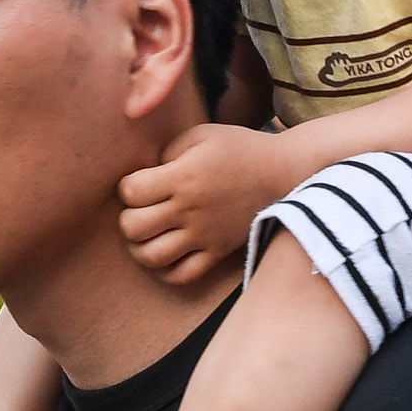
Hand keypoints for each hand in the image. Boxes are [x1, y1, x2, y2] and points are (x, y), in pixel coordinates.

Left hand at [116, 124, 292, 284]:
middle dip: (129, 217)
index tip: (141, 183)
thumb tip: (144, 175)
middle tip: (142, 209)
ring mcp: (205, 235)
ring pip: (152, 256)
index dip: (128, 186)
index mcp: (184, 176)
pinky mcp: (218, 252)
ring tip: (148, 234)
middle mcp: (191, 209)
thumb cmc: (240, 149)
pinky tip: (166, 253)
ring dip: (140, 246)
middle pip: (133, 227)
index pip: (131, 191)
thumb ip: (167, 151)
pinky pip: (181, 276)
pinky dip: (165, 270)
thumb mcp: (202, 135)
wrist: (284, 173)